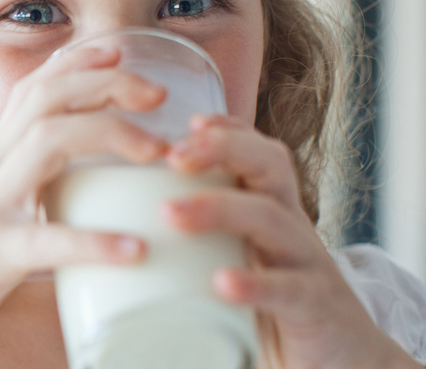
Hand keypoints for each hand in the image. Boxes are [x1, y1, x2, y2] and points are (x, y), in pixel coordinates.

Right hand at [0, 46, 164, 357]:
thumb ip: (29, 192)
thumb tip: (82, 196)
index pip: (34, 89)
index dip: (77, 61)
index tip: (121, 48)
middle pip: (46, 99)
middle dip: (105, 83)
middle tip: (159, 94)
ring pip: (45, 144)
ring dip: (107, 135)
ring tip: (159, 152)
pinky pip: (43, 241)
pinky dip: (92, 242)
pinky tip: (135, 250)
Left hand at [163, 115, 418, 368]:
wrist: (345, 363)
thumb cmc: (274, 308)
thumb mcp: (239, 262)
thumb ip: (199, 245)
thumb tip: (123, 240)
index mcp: (271, 213)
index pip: (257, 154)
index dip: (228, 131)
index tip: (188, 122)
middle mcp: (291, 228)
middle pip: (267, 167)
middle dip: (222, 150)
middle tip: (173, 156)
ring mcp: (307, 265)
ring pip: (271, 219)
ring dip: (219, 209)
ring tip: (171, 213)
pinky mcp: (315, 308)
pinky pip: (289, 289)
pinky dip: (256, 283)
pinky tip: (222, 283)